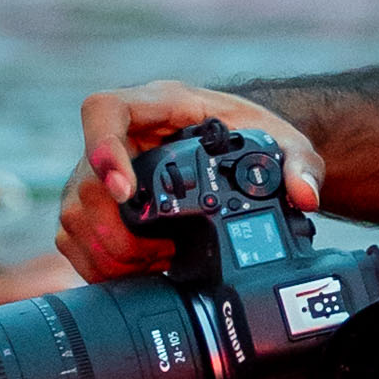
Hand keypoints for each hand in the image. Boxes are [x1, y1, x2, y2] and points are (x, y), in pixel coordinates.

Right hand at [59, 75, 323, 283]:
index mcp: (157, 106)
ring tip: (156, 264)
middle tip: (159, 252)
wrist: (238, 145)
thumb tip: (305, 194)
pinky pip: (73, 237)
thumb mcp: (285, 142)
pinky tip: (138, 271)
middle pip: (85, 180)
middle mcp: (122, 136)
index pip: (106, 110)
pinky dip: (100, 263)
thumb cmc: (252, 133)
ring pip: (75, 214)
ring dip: (108, 251)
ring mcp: (101, 171)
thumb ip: (300, 164)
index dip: (103, 148)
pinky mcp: (96, 204)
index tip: (125, 190)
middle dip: (116, 229)